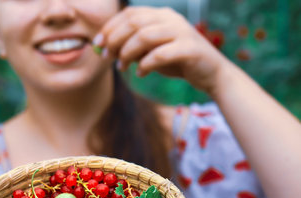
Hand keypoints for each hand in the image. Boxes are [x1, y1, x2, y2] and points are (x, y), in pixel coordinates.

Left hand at [94, 6, 229, 93]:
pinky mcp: (189, 48)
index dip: (110, 27)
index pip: (130, 13)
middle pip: (134, 23)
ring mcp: (181, 32)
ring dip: (128, 52)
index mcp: (161, 15)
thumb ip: (133, 48)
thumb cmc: (178, 61)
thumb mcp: (151, 52)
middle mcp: (171, 19)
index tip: (97, 44)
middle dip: (115, 40)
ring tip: (122, 66)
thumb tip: (106, 49)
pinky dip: (146, 64)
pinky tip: (140, 73)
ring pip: (145, 36)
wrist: (210, 74)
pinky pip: (161, 54)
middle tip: (106, 56)